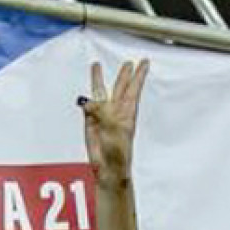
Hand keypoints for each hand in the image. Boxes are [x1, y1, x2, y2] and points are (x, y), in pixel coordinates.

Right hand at [80, 59, 147, 185]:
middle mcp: (116, 111)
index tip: (144, 62)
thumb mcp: (114, 129)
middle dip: (125, 75)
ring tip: (96, 66)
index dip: (139, 75)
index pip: (134, 88)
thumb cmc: (118, 152)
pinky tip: (84, 97)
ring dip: (99, 80)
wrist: (108, 167)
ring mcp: (103, 115)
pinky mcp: (90, 122)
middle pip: (121, 87)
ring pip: (101, 92)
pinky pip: (87, 107)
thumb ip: (103, 112)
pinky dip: (86, 101)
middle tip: (129, 63)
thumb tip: (90, 102)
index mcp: (127, 112)